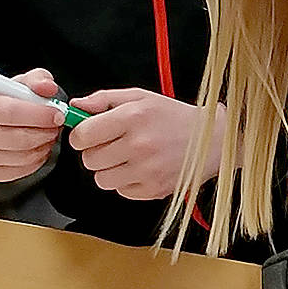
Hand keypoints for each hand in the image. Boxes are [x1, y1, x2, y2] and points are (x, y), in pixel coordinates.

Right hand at [0, 68, 62, 181]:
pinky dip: (38, 159)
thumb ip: (36, 80)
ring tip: (49, 133)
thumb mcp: (19, 82)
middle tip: (56, 123)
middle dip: (43, 131)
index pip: (5, 111)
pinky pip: (21, 170)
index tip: (56, 112)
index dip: (36, 113)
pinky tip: (39, 146)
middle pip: (13, 137)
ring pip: (20, 156)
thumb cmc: (4, 99)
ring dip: (43, 144)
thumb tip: (47, 87)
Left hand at [67, 91, 223, 200]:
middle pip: (89, 159)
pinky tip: (140, 168)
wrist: (212, 140)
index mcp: (133, 117)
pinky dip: (126, 182)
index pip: (83, 135)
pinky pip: (120, 191)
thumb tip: (76, 107)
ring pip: (101, 179)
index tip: (87, 134)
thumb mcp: (140, 97)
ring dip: (108, 169)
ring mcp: (147, 171)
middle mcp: (139, 145)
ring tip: (126, 157)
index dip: (80, 135)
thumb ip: (104, 100)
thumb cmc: (174, 117)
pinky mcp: (153, 190)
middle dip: (95, 152)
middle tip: (111, 144)